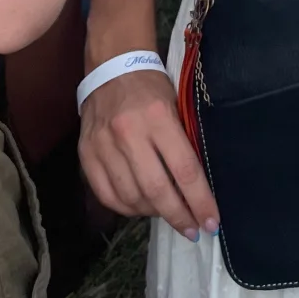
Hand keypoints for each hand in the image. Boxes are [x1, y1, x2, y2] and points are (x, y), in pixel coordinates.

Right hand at [79, 68, 218, 240]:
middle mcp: (129, 133)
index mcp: (159, 118)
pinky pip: (108, 195)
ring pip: (131, 197)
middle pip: (157, 190)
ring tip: (167, 213)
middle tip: (192, 230)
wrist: (111, 67)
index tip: (211, 222)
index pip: (184, 170)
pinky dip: (127, 208)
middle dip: (178, 216)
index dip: (199, 200)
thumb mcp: (176, 105)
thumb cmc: (152, 87)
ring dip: (153, 213)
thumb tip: (197, 188)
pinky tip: (141, 206)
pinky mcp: (87, 154)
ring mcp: (104, 145)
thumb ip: (184, 143)